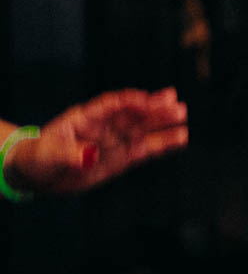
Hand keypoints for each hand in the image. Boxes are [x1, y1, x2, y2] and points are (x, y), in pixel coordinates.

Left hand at [5, 88, 187, 196]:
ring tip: (182, 116)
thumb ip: (70, 155)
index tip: (145, 100)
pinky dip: (163, 144)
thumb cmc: (40, 157)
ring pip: (143, 130)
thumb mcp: (49, 156)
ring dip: (162, 123)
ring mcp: (116, 141)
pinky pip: (146, 150)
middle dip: (152, 108)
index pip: (110, 106)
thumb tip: (91, 155)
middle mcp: (105, 127)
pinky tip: (180, 138)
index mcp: (85, 118)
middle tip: (174, 101)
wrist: (41, 173)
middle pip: (132, 115)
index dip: (128, 102)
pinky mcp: (123, 158)